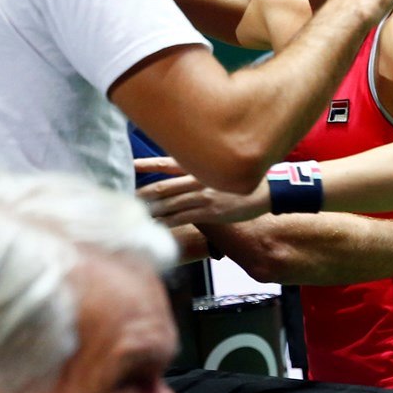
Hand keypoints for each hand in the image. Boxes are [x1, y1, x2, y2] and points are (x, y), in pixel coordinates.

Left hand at [134, 157, 268, 223]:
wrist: (269, 191)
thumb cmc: (244, 180)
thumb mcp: (222, 168)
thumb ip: (202, 170)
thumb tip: (183, 175)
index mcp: (200, 166)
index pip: (167, 163)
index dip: (147, 164)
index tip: (130, 165)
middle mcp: (198, 179)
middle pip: (162, 187)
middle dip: (142, 195)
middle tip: (123, 200)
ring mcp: (203, 197)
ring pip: (169, 205)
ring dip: (150, 212)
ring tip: (133, 217)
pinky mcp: (209, 213)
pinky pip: (182, 219)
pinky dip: (167, 224)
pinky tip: (155, 228)